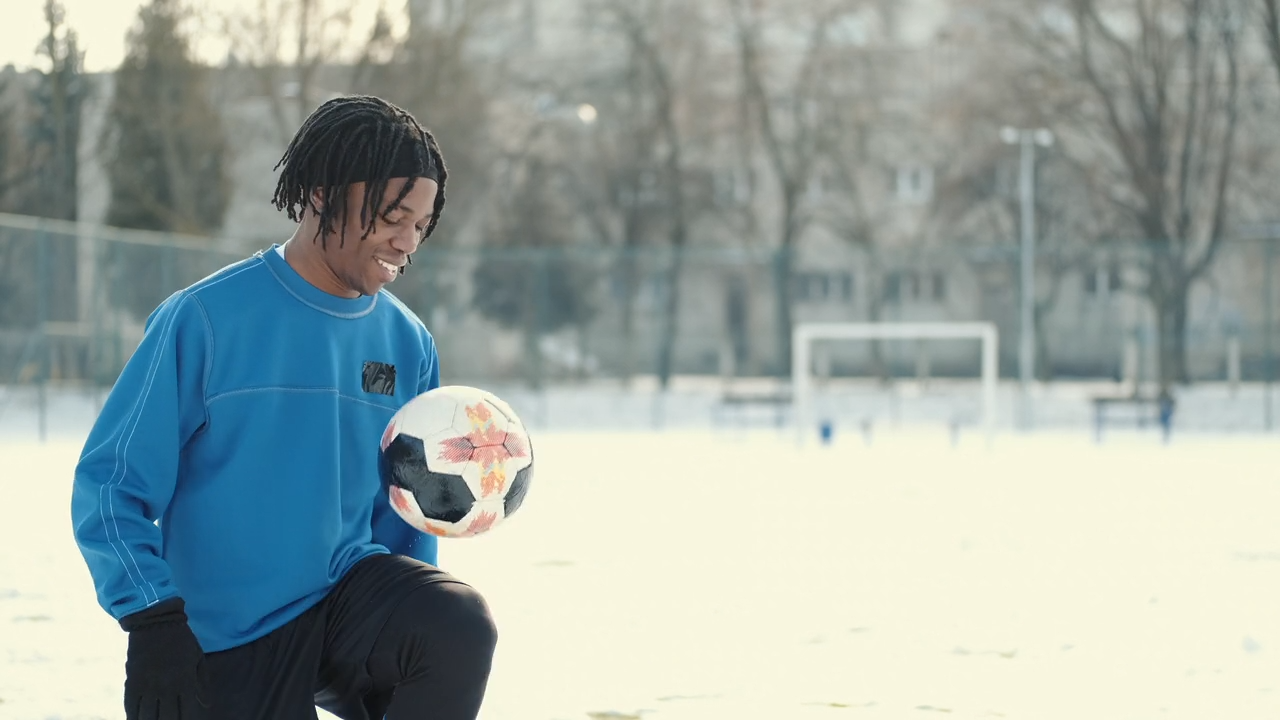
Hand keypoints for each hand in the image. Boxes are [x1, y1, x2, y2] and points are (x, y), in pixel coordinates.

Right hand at [119, 598, 211, 719]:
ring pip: (148, 716)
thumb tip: (207, 705)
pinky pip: (131, 706)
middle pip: (168, 718)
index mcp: (186, 682)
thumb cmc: (182, 640)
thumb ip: (202, 683)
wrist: (156, 622)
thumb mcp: (198, 658)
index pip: (187, 714)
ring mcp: (148, 686)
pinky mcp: (133, 681)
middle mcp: (167, 688)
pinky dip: (133, 717)